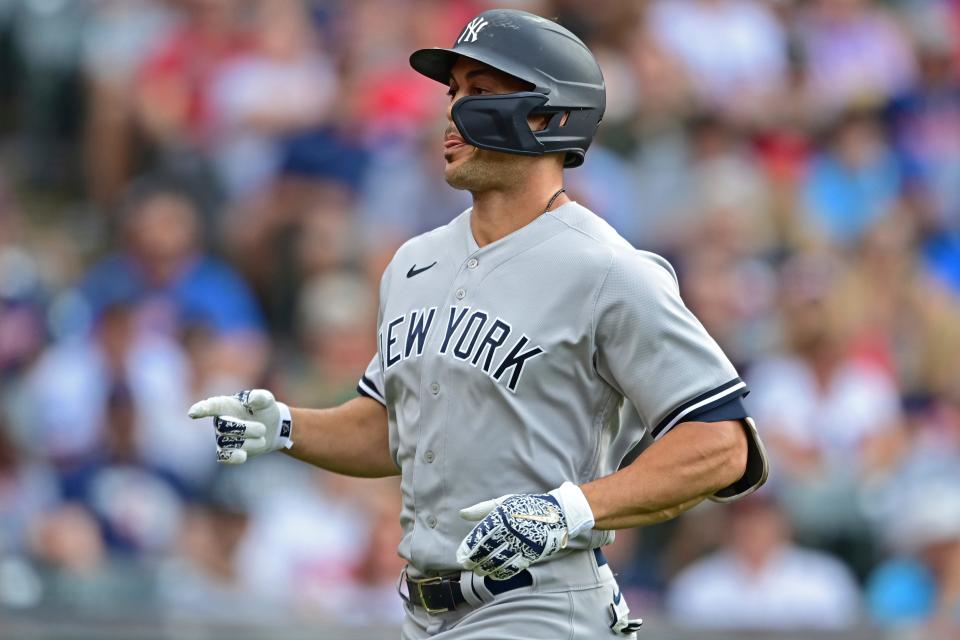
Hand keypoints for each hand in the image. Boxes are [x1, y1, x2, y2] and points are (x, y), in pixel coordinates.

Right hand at [188, 389, 292, 463]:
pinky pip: (225, 457)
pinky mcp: (227, 451)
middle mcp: (219, 421)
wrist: (271, 427)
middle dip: (245, 429)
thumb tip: (252, 399)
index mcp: (225, 405)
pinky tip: (243, 456)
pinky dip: (234, 457)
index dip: (201, 409)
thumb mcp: (266, 400)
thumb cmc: (264, 409)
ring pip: (228, 443)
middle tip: (262, 429)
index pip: (211, 406)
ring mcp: (222, 437)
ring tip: (262, 437)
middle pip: (223, 427)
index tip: (193, 413)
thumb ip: (261, 397)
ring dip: (250, 442)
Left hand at [455, 482, 593, 580]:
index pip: (480, 536)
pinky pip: (513, 567)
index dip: (468, 548)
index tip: (460, 555)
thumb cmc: (526, 506)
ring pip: (499, 562)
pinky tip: (493, 575)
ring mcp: (521, 544)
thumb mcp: (504, 502)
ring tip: (478, 571)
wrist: (557, 514)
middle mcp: (511, 531)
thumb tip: (462, 513)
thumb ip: (482, 509)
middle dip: (474, 561)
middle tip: (466, 565)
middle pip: (487, 551)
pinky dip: (502, 573)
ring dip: (485, 569)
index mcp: (502, 517)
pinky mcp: (531, 554)